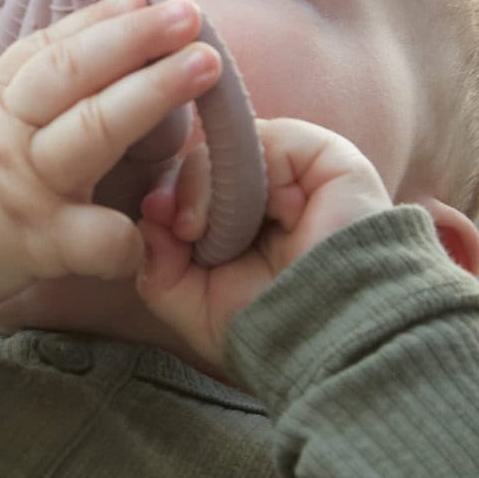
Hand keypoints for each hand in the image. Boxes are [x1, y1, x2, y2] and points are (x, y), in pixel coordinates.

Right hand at [0, 0, 221, 312]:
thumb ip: (9, 104)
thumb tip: (60, 68)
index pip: (47, 52)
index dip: (94, 20)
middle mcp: (10, 136)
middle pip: (73, 76)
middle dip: (134, 39)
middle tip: (187, 14)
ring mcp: (25, 187)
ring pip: (91, 131)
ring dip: (150, 93)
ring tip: (202, 63)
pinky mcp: (34, 243)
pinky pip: (93, 236)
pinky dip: (127, 237)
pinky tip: (160, 231)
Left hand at [135, 117, 393, 377]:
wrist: (332, 340)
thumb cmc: (270, 331)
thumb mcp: (194, 304)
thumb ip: (159, 264)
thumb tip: (146, 218)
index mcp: (244, 227)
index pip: (192, 186)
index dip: (168, 197)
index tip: (155, 220)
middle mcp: (270, 195)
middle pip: (206, 161)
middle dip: (183, 192)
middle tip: (183, 229)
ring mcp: (298, 173)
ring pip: (229, 148)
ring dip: (208, 186)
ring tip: (211, 231)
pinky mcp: (324, 156)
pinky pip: (267, 137)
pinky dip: (247, 170)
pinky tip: (255, 211)